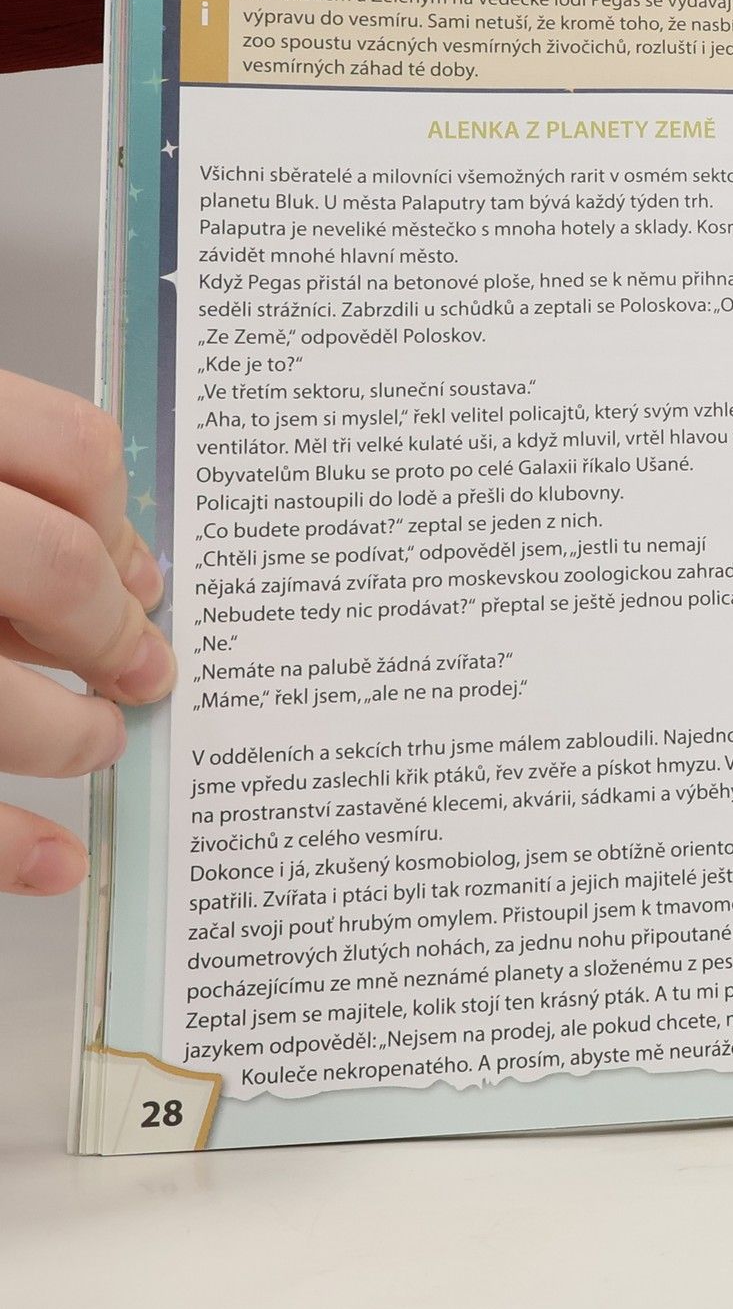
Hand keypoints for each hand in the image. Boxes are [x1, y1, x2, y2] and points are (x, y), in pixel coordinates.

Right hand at [1, 372, 173, 894]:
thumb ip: (16, 499)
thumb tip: (131, 580)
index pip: (71, 449)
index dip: (123, 519)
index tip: (141, 576)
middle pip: (56, 567)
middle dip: (116, 633)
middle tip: (142, 670)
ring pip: (1, 698)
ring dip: (71, 736)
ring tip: (94, 742)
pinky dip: (3, 843)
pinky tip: (54, 859)